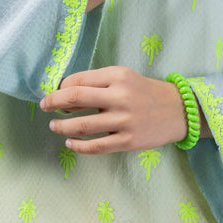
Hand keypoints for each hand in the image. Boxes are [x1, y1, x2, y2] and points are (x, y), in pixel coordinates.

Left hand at [39, 66, 187, 153]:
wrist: (179, 111)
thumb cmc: (146, 92)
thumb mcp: (125, 78)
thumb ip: (99, 82)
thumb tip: (65, 92)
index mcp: (117, 76)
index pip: (78, 80)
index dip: (60, 88)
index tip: (55, 93)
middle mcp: (119, 96)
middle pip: (74, 98)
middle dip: (53, 103)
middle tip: (44, 106)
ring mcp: (124, 120)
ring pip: (81, 125)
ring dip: (62, 126)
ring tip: (54, 126)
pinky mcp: (128, 141)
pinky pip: (96, 146)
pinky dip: (78, 146)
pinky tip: (70, 144)